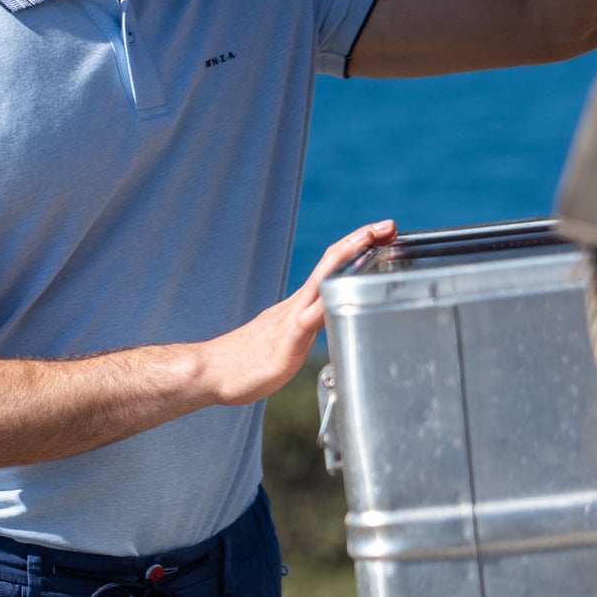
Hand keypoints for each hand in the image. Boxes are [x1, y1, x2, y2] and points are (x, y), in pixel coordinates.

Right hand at [202, 221, 396, 405]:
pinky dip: (322, 307)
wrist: (208, 372)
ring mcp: (289, 323)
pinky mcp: (284, 346)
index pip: (330, 267)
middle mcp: (295, 307)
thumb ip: (300, 331)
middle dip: (360, 242)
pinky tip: (337, 297)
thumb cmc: (242, 362)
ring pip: (322, 283)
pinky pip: (306, 323)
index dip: (355, 247)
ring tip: (370, 241)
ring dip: (347, 259)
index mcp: (296, 307)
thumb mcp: (281, 342)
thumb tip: (316, 327)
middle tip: (387, 224)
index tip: (380, 231)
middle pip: (331, 265)